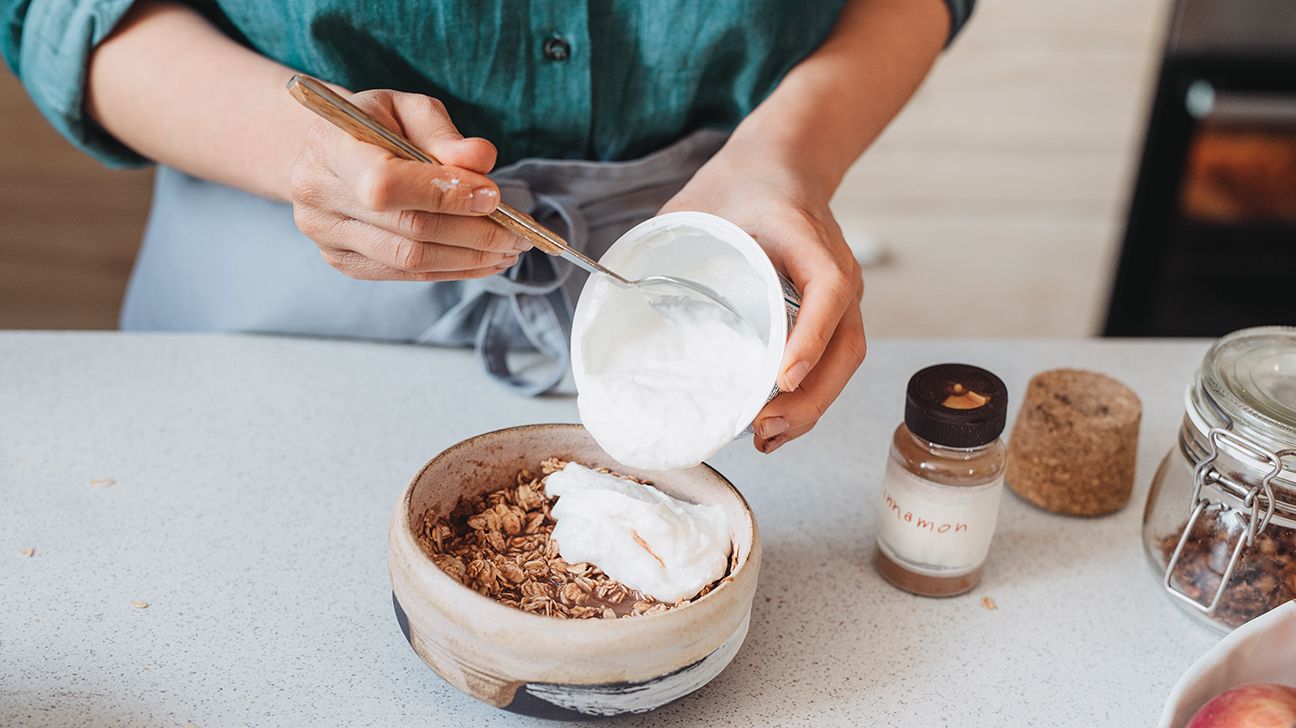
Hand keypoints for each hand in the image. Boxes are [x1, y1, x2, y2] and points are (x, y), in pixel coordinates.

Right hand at [289, 89, 529, 280]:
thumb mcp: (408, 109)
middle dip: (474, 233)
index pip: (386, 184)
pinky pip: (406, 274)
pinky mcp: (344, 262)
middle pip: (408, 228)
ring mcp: (328, 237)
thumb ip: (444, 134)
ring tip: (509, 249)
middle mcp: (319, 197)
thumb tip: (482, 161)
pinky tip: (484, 259)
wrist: (326, 152)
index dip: (443, 194)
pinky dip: (453, 269)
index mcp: (330, 148)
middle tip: (520, 232)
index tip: (493, 195)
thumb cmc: (375, 124)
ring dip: (470, 258)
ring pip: (410, 260)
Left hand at [660, 144, 865, 453]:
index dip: (810, 336)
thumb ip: (660, 244)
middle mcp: (836, 268)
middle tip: (763, 427)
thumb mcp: (695, 205)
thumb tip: (610, 294)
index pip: (827, 289)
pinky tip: (780, 421)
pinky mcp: (835, 310)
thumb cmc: (738, 185)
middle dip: (811, 396)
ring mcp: (841, 291)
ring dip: (814, 406)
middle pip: (845, 343)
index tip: (782, 378)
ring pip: (845, 359)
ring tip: (769, 436)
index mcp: (803, 236)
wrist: (783, 163)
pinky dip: (814, 394)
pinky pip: (836, 357)